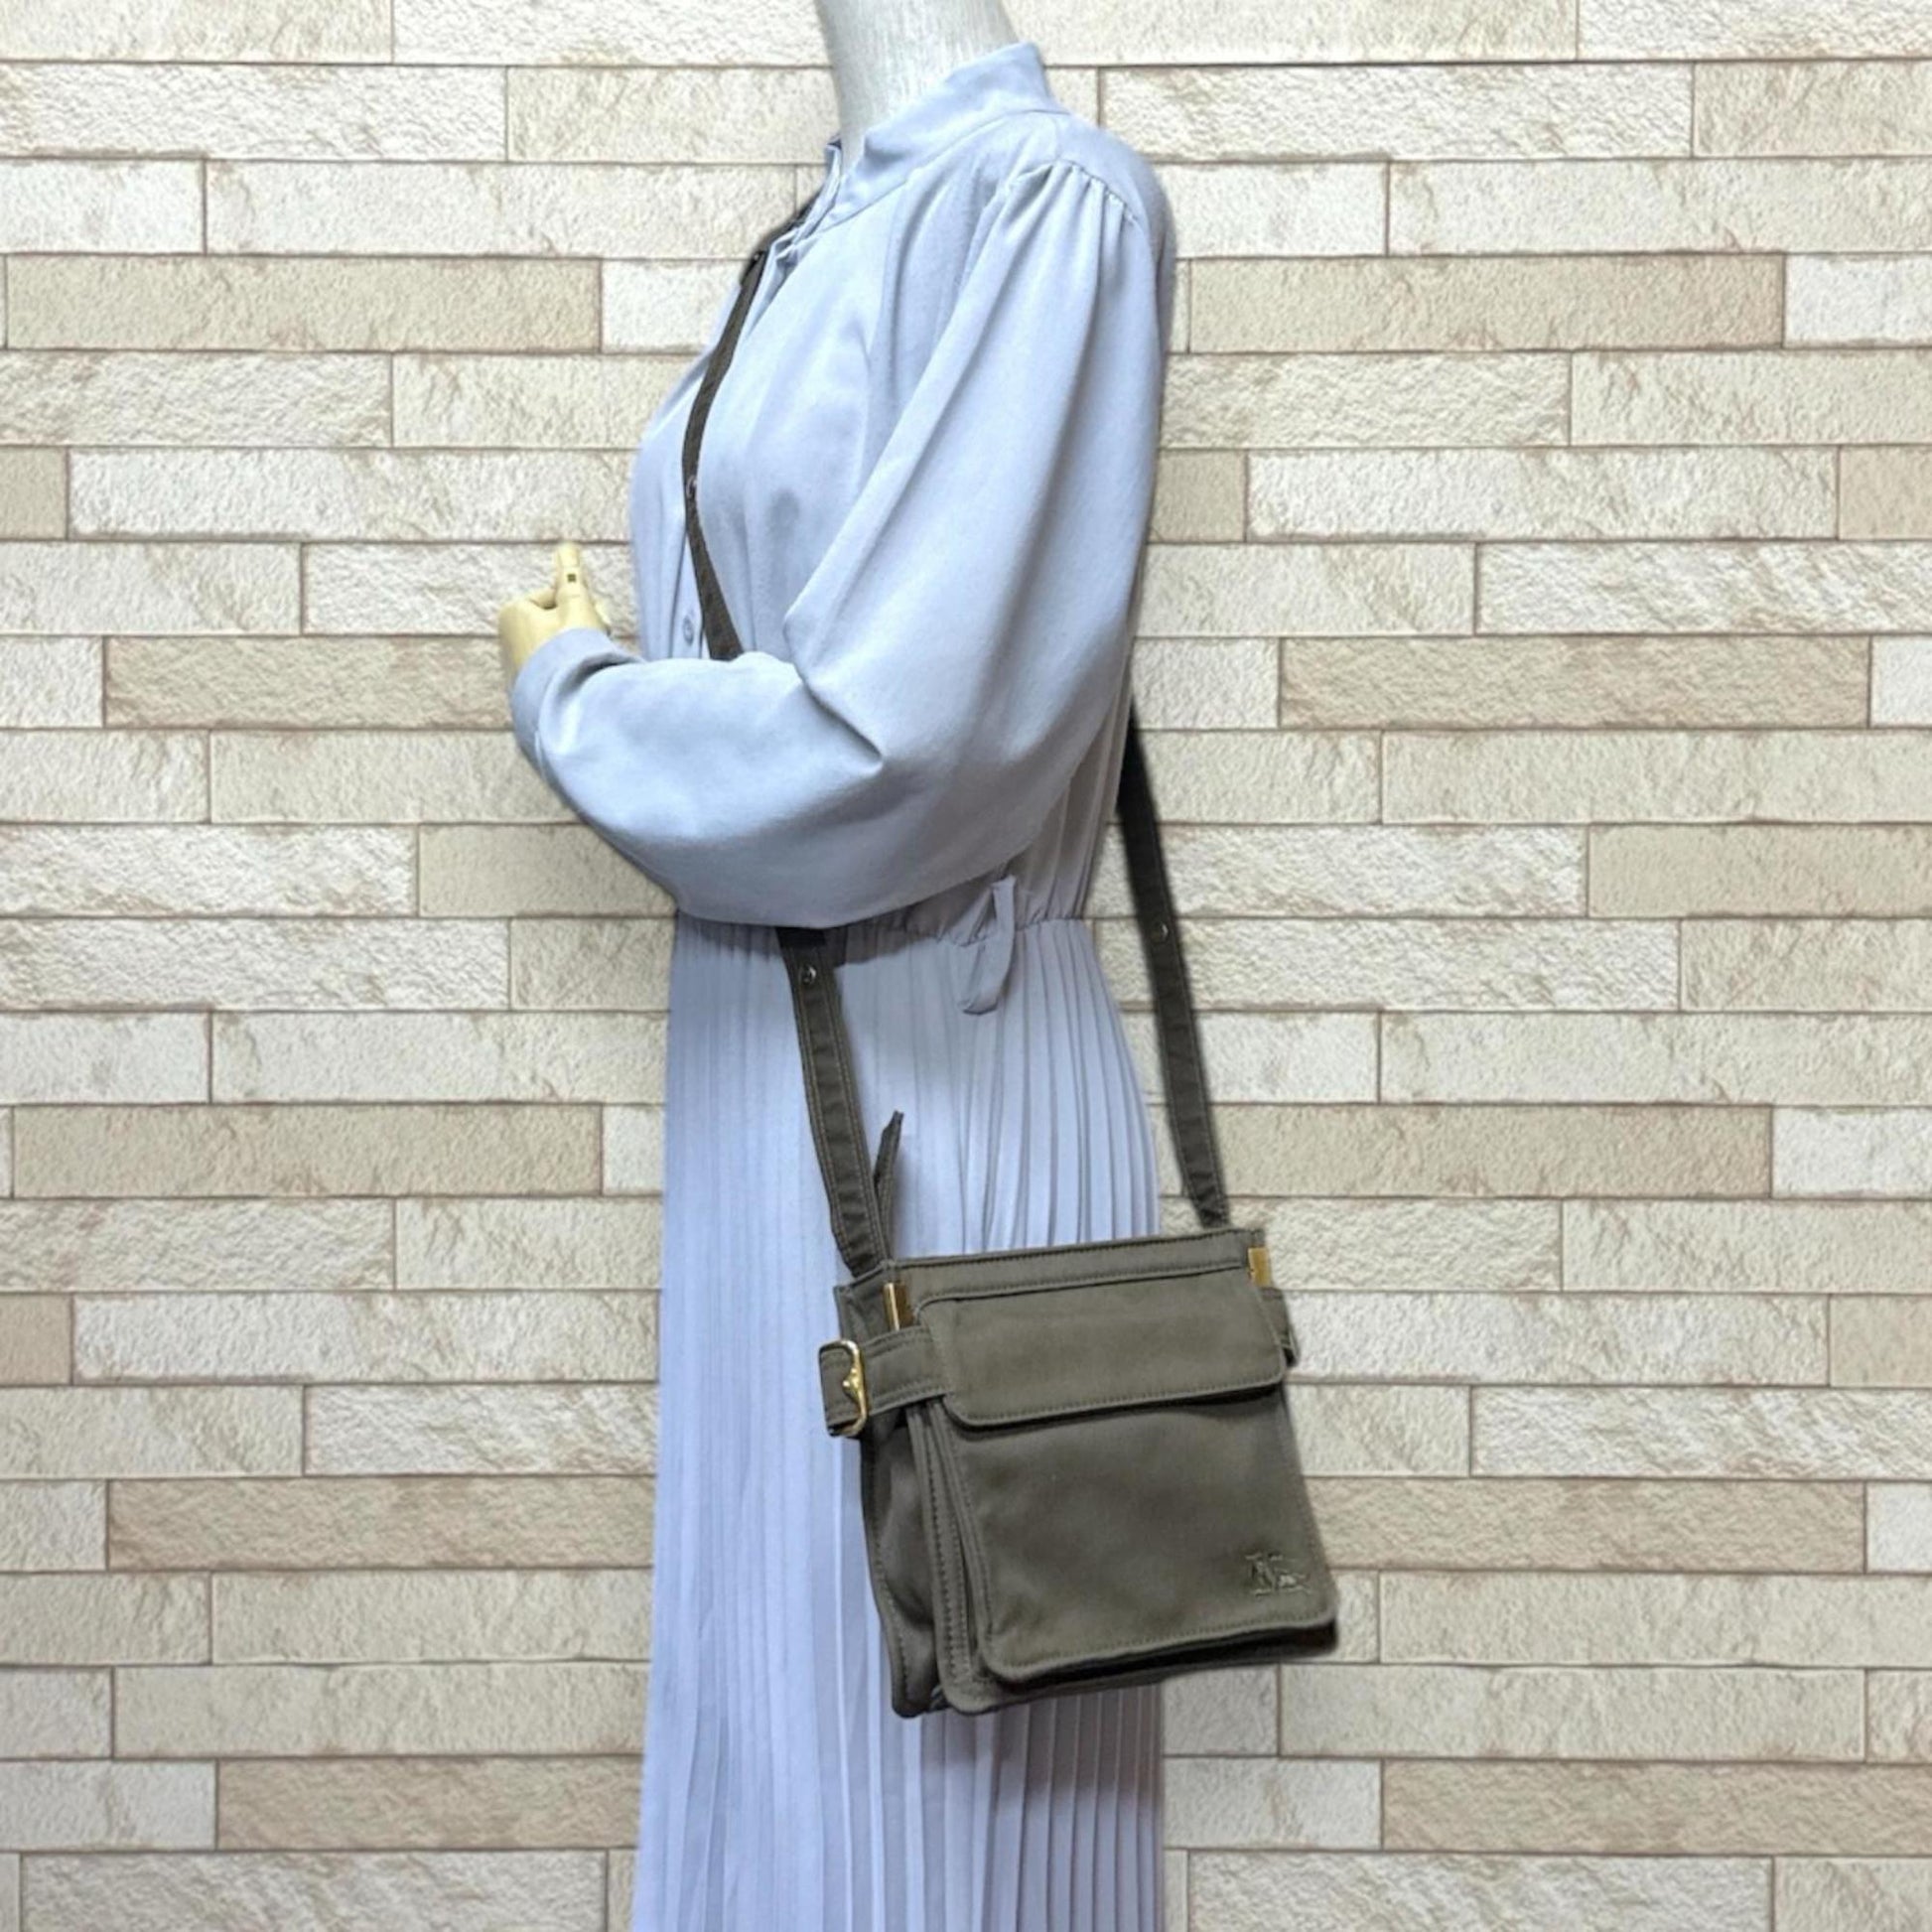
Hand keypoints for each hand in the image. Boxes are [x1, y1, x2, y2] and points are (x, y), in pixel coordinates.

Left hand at [498, 542, 613, 683]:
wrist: (568, 700)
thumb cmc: (571, 648)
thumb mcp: (577, 606)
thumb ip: (572, 576)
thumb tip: (566, 547)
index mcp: (512, 613)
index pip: (555, 598)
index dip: (578, 607)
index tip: (592, 620)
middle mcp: (507, 639)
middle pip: (555, 624)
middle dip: (578, 630)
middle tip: (595, 640)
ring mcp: (516, 667)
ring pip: (557, 648)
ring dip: (577, 651)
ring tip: (589, 662)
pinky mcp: (527, 691)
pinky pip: (554, 671)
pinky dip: (568, 671)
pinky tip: (581, 679)